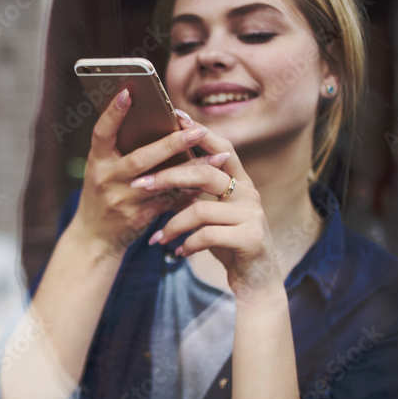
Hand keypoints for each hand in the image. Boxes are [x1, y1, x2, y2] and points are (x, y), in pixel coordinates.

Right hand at [69, 90, 208, 256]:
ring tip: (220, 157)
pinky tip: (210, 181)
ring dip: (193, 169)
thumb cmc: (103, 195)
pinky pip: (169, 201)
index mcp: (96, 162)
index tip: (129, 91)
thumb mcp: (105, 170)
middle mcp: (106, 180)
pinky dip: (190, 190)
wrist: (93, 238)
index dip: (113, 112)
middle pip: (141, 159)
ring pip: (163, 182)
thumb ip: (123, 150)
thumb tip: (162, 121)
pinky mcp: (137, 218)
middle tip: (198, 130)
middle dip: (171, 144)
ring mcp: (121, 201)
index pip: (102, 133)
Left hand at [134, 122, 281, 297]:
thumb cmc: (230, 245)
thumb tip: (167, 173)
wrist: (257, 283)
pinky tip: (177, 252)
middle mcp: (249, 194)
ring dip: (173, 224)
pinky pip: (207, 235)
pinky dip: (187, 243)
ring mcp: (252, 215)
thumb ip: (201, 195)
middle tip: (140, 185)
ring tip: (158, 238)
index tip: (175, 116)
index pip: (221, 148)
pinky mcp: (250, 238)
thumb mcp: (215, 215)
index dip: (199, 132)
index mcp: (241, 183)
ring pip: (200, 209)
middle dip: (168, 177)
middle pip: (205, 173)